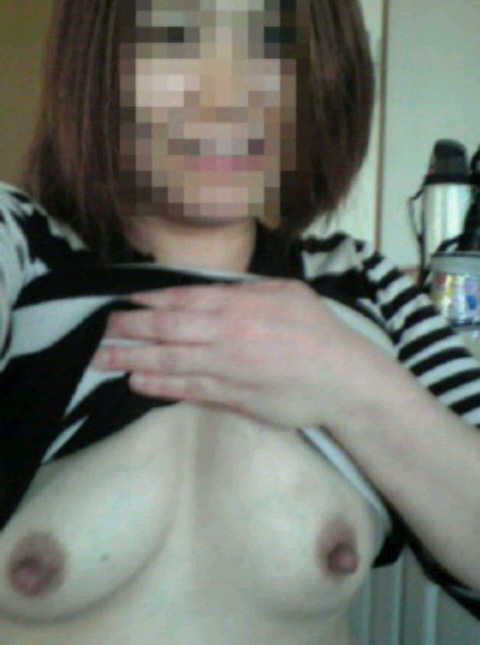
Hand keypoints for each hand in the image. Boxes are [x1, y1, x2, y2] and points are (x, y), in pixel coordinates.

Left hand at [93, 279, 390, 428]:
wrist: (342, 379)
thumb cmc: (318, 331)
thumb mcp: (287, 292)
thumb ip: (247, 290)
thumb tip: (214, 290)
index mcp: (238, 304)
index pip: (182, 300)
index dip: (148, 301)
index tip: (124, 301)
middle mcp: (225, 333)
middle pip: (166, 329)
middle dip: (130, 328)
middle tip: (102, 329)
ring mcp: (225, 367)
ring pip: (169, 360)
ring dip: (133, 358)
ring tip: (103, 358)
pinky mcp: (230, 396)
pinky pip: (187, 389)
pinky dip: (159, 385)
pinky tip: (137, 382)